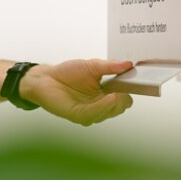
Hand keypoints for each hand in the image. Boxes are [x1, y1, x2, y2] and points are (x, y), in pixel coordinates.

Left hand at [20, 60, 134, 125]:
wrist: (46, 78)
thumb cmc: (67, 73)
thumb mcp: (93, 65)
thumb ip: (111, 66)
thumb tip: (128, 64)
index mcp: (105, 94)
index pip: (124, 100)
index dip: (129, 93)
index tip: (134, 83)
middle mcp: (99, 106)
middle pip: (119, 108)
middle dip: (123, 100)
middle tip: (125, 90)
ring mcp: (89, 112)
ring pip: (107, 113)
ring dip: (114, 104)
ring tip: (118, 94)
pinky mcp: (78, 115)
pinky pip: (93, 114)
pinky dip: (103, 107)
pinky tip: (109, 98)